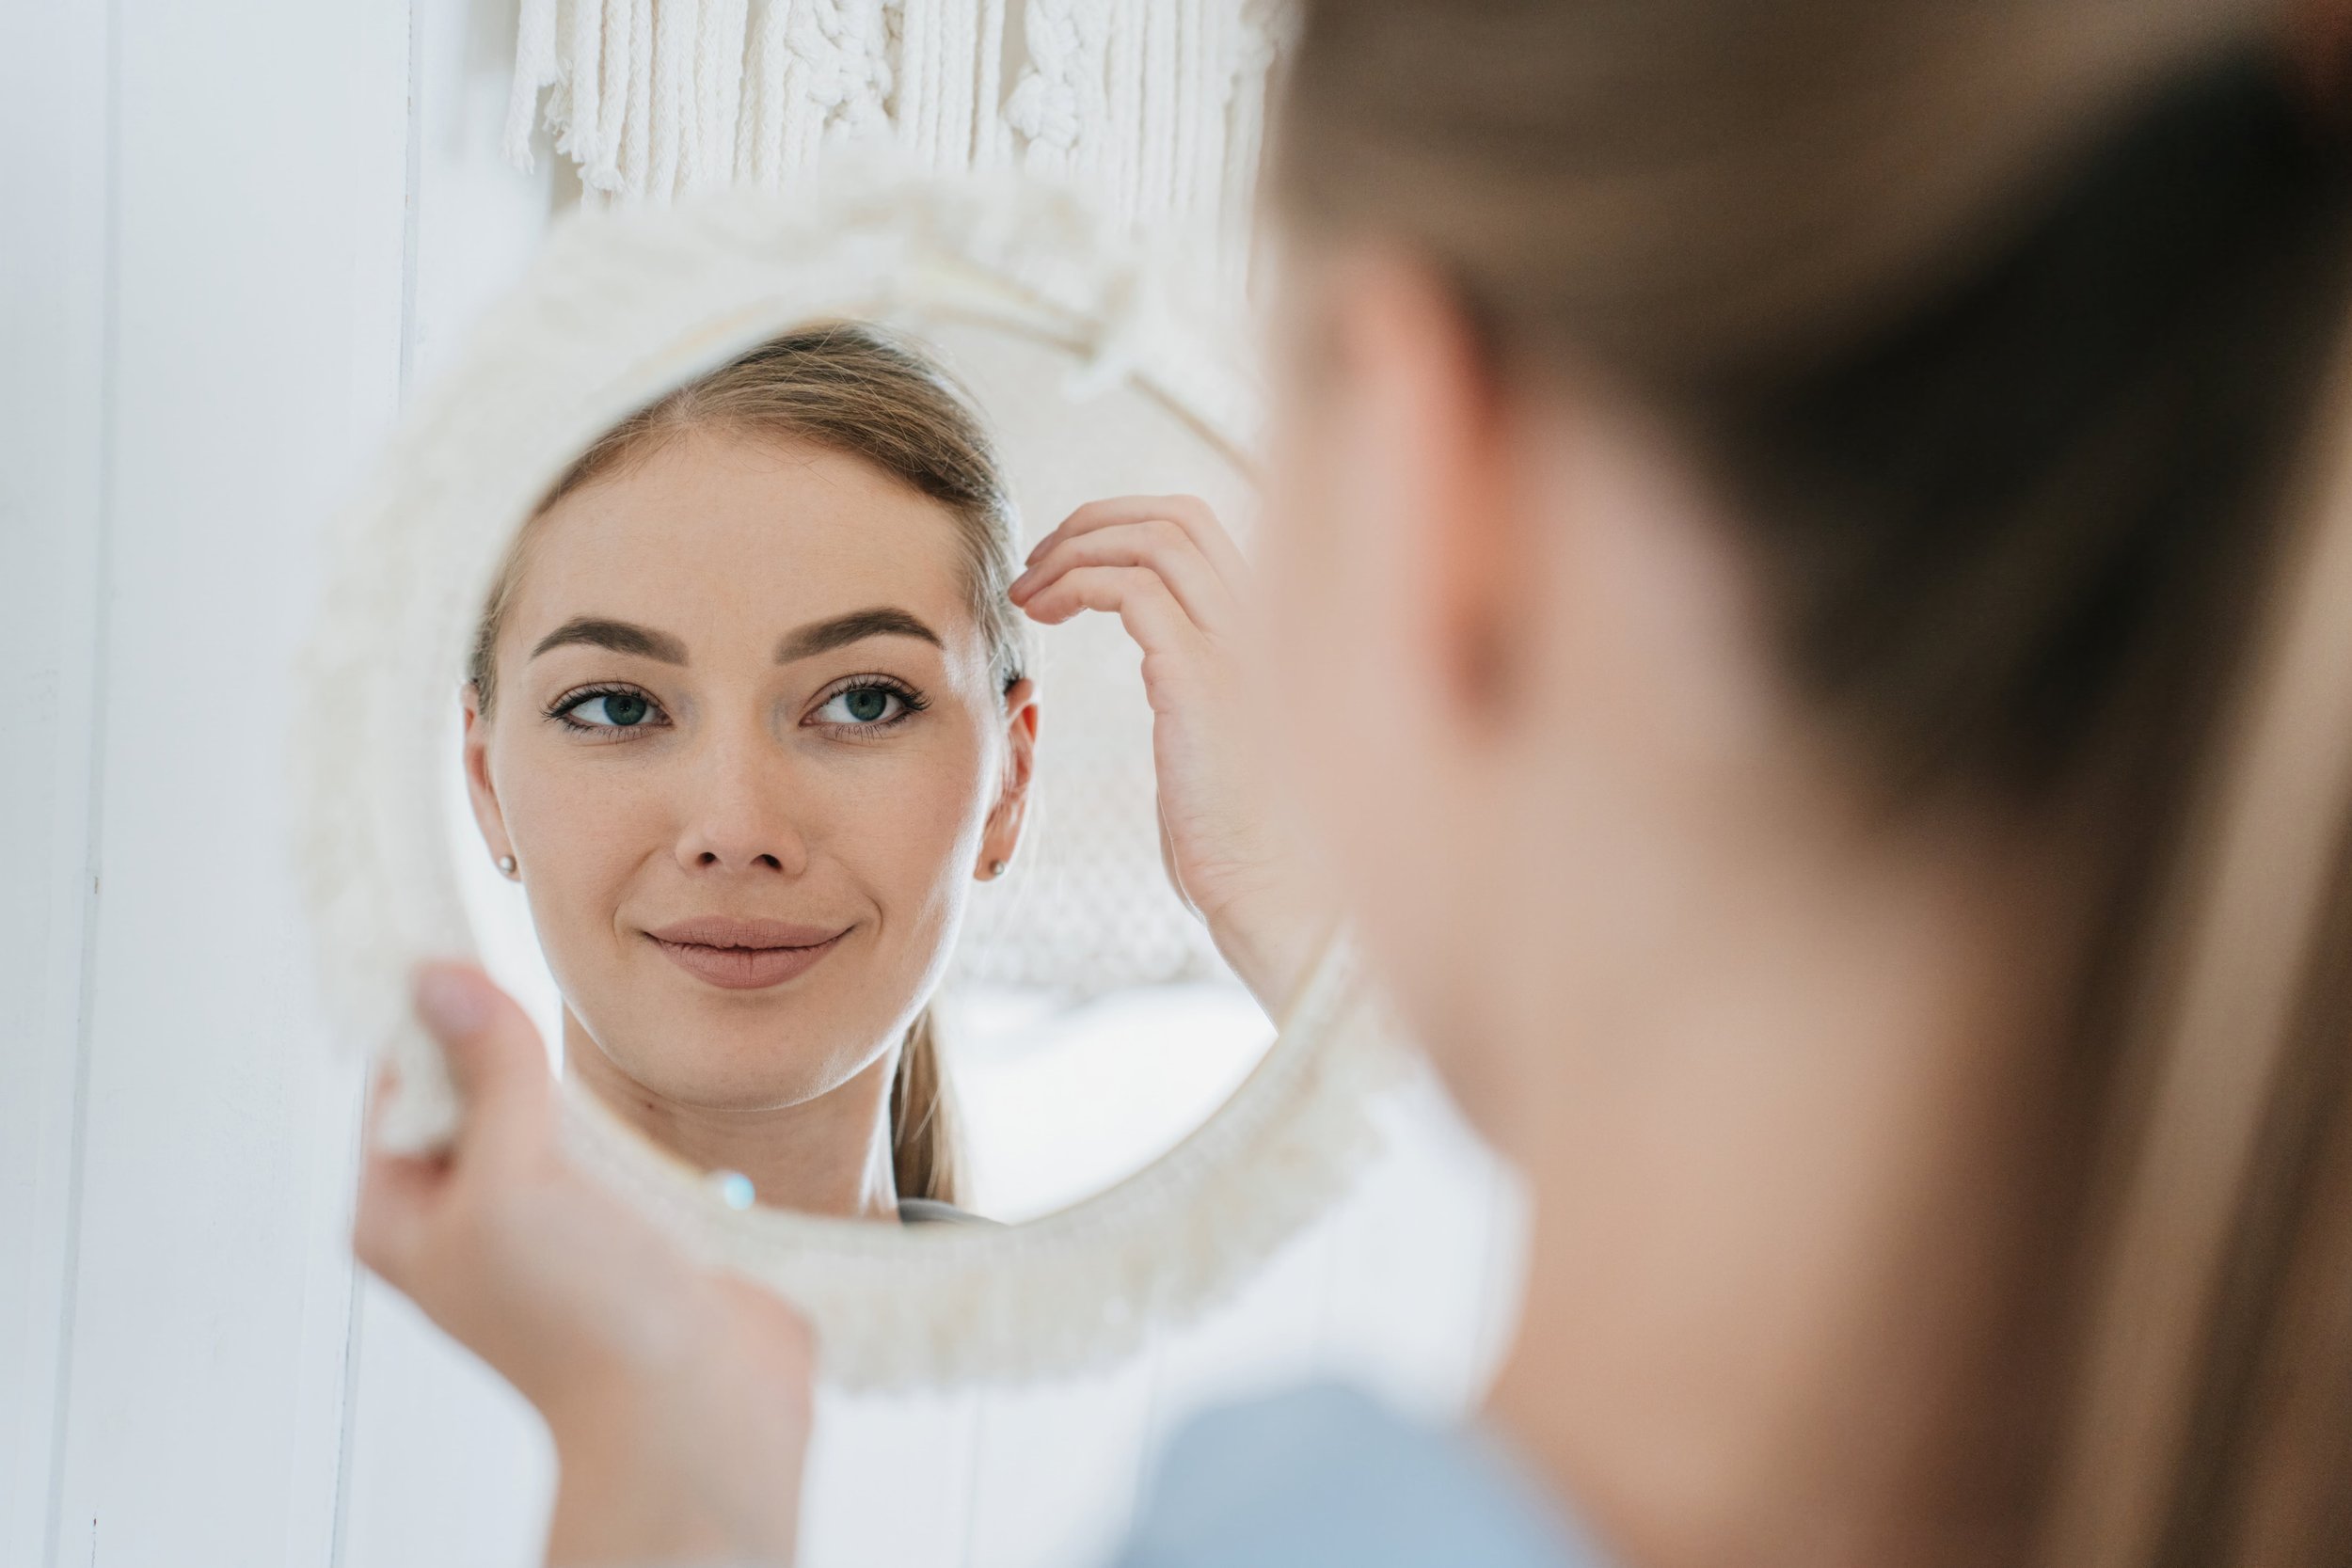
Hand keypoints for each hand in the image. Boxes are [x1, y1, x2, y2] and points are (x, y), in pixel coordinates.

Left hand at [354, 963, 812, 1566]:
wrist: (700, 1411)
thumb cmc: (586, 1320)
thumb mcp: (514, 1180)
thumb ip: (488, 1073)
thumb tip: (439, 976)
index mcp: (402, 1213)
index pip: (397, 1076)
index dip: (434, 1013)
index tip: (470, 949)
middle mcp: (464, 1216)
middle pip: (472, 1084)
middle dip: (511, 1045)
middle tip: (540, 1025)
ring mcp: (541, 1223)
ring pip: (546, 1109)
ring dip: (576, 1090)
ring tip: (595, 1104)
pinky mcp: (615, 1228)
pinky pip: (609, 1146)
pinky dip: (628, 1127)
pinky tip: (644, 1138)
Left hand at [1010, 495, 1329, 1013]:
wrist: (1276, 904)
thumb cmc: (1243, 854)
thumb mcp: (1221, 755)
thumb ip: (1201, 704)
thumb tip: (1164, 693)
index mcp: (1268, 638)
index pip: (1201, 534)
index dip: (1126, 529)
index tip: (1065, 567)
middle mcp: (1263, 628)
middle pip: (1178, 517)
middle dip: (1095, 521)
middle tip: (1035, 564)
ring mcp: (1239, 649)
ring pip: (1156, 538)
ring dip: (1075, 548)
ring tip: (1028, 592)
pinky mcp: (1203, 681)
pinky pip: (1135, 589)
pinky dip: (1077, 582)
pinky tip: (1044, 616)